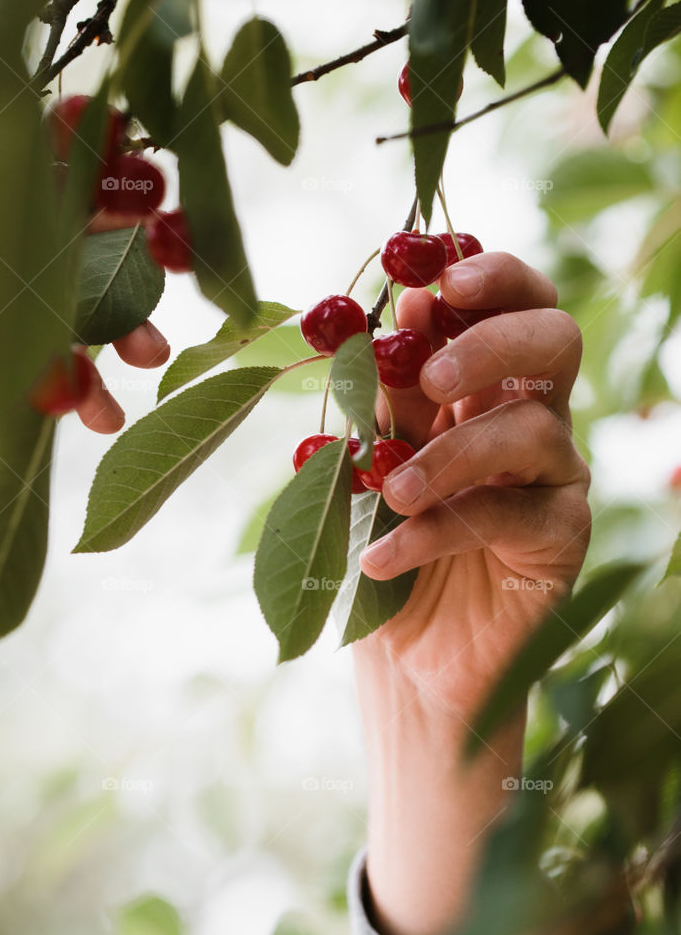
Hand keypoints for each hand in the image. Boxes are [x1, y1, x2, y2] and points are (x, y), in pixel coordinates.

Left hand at [359, 252, 590, 724]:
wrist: (408, 659)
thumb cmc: (386, 548)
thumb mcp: (374, 459)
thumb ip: (392, 395)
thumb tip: (405, 304)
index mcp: (487, 385)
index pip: (515, 303)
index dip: (492, 276)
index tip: (437, 275)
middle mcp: (532, 419)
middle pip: (554, 341)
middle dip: (494, 341)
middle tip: (432, 376)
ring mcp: (555, 478)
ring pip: (530, 430)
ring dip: (449, 455)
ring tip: (388, 490)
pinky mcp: (561, 539)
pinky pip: (508, 516)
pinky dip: (434, 532)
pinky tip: (379, 556)